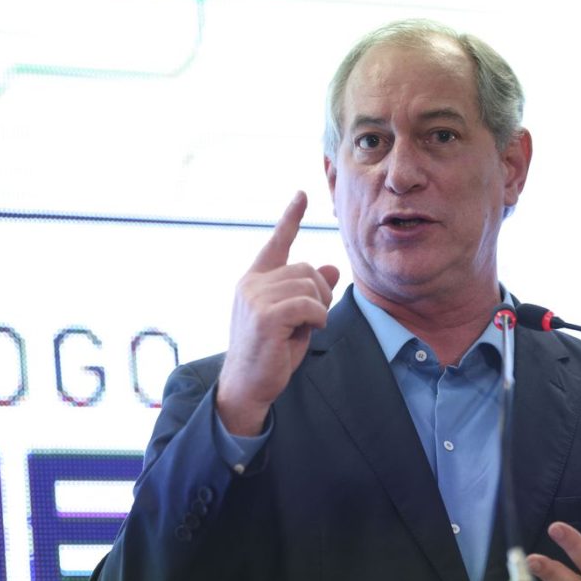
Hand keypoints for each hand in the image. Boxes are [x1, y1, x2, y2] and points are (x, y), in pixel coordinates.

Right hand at [216, 192, 340, 435]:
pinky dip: (317, 318)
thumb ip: (311, 293)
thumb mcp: (297, 320)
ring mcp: (255, 297)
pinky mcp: (264, 315)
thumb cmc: (271, 354)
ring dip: (319, 309)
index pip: (276, 242)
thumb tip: (332, 268)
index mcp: (256, 280)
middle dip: (320, 294)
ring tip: (304, 329)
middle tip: (312, 320)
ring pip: (310, 285)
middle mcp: (252, 283)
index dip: (291, 218)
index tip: (302, 195)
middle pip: (307, 269)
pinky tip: (306, 332)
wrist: (247, 386)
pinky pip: (308, 304)